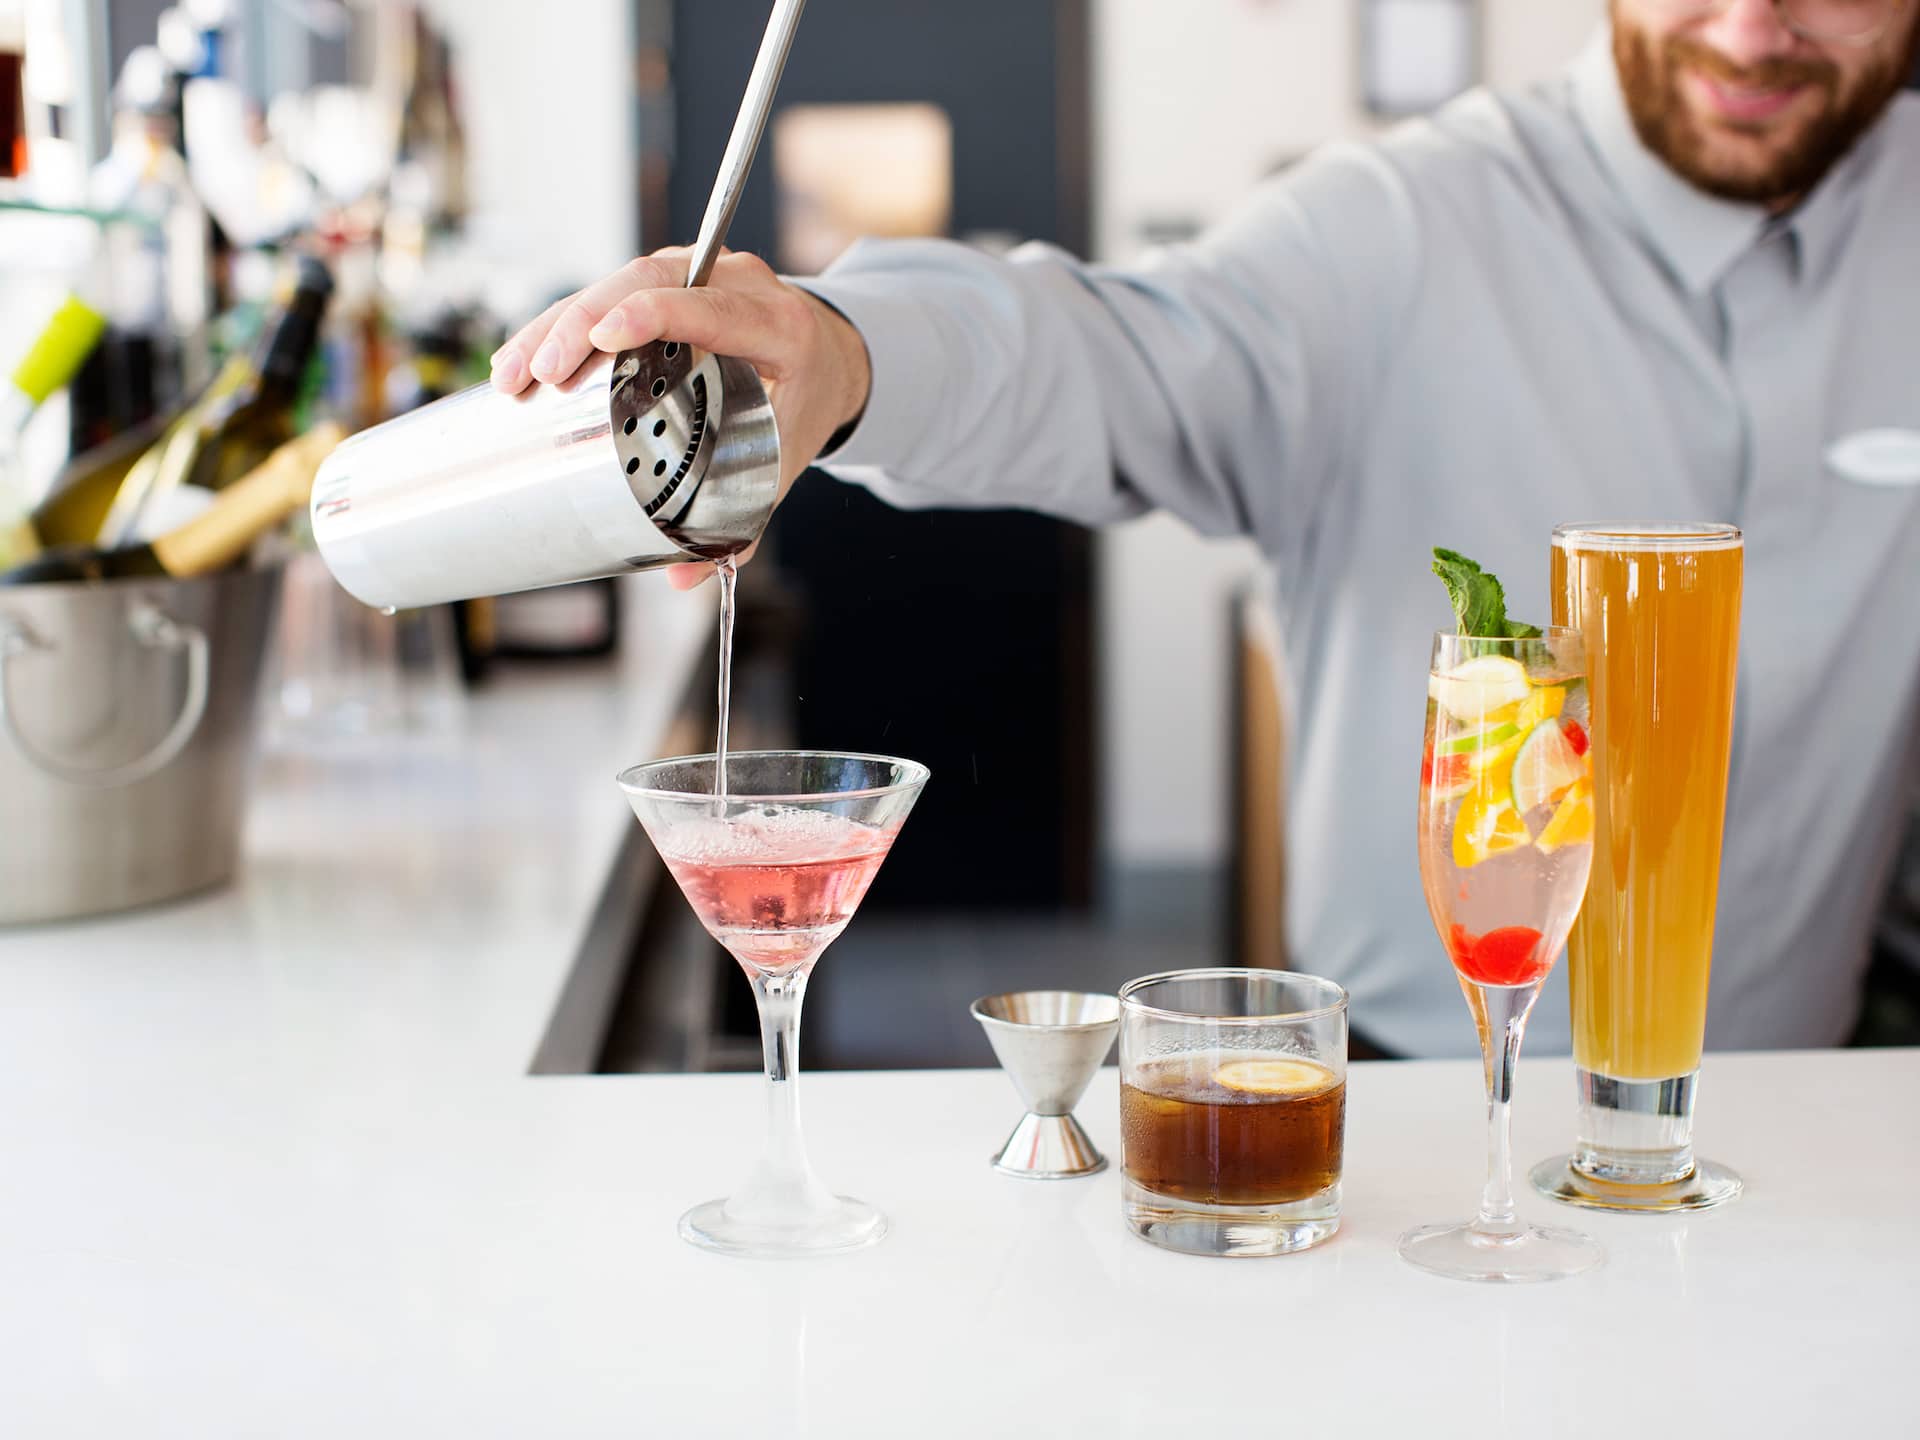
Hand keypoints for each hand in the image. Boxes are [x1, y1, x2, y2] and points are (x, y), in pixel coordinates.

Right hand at [490, 248, 872, 588]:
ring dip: (559, 322)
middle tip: (542, 371)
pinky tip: (527, 358)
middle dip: (584, 322)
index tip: (604, 337)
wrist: (830, 354)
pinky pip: (612, 287)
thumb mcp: (787, 456)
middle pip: (651, 281)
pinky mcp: (669, 275)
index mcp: (776, 324)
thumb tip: (687, 579)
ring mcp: (699, 271)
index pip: (709, 306)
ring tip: (514, 373)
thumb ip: (744, 519)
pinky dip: (565, 321)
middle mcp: (737, 282)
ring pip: (620, 277)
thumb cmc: (805, 401)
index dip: (654, 314)